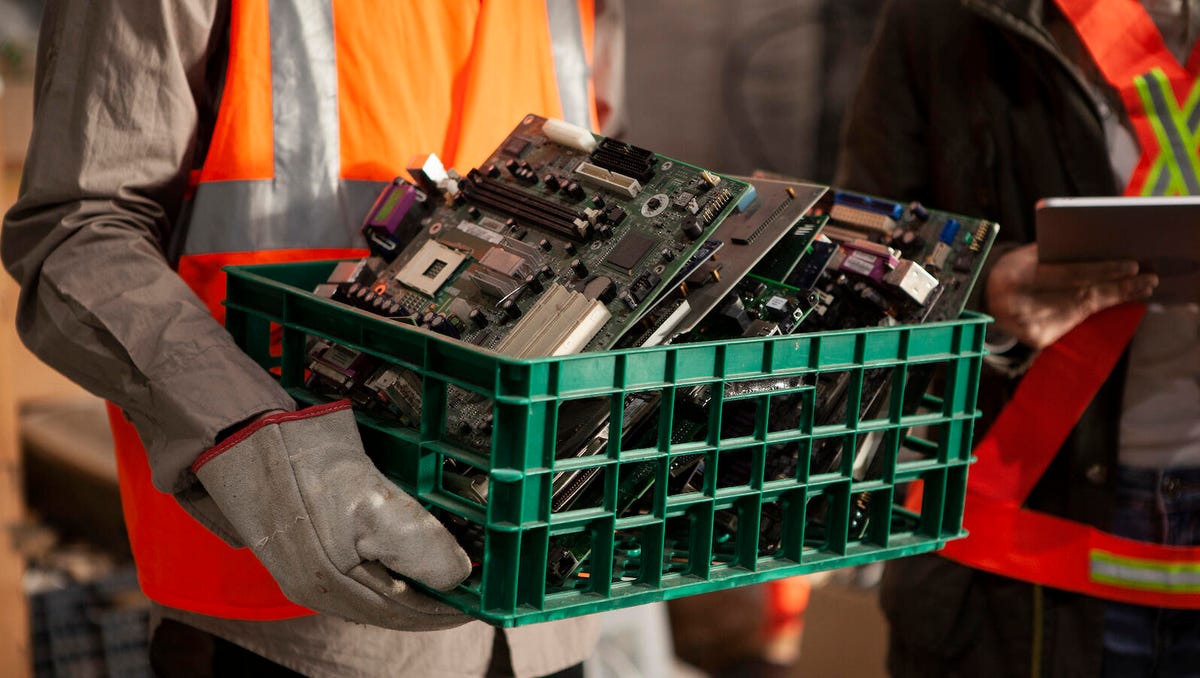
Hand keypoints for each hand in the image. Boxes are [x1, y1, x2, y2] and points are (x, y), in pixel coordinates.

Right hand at [191, 400, 472, 629]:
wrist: (241, 432)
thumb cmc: (302, 463)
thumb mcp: (372, 502)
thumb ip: (418, 546)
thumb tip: (459, 578)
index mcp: (334, 587)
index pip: (408, 612)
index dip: (450, 606)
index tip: (481, 596)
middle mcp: (317, 589)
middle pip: (392, 606)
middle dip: (434, 598)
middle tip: (470, 584)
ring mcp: (305, 570)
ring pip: (375, 591)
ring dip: (413, 583)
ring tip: (445, 570)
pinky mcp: (300, 548)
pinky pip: (356, 572)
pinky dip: (388, 568)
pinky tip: (402, 553)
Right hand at [985, 243, 1156, 349]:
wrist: (984, 297)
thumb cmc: (1014, 269)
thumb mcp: (1028, 255)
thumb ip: (1058, 254)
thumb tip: (1104, 250)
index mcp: (1018, 277)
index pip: (1069, 274)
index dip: (1103, 270)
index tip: (1132, 265)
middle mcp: (1022, 305)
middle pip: (1082, 294)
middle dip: (1118, 286)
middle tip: (1147, 279)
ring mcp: (1029, 325)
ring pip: (1083, 310)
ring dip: (1114, 298)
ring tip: (1140, 288)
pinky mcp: (1037, 338)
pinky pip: (1073, 322)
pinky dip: (1096, 310)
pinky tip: (1117, 299)